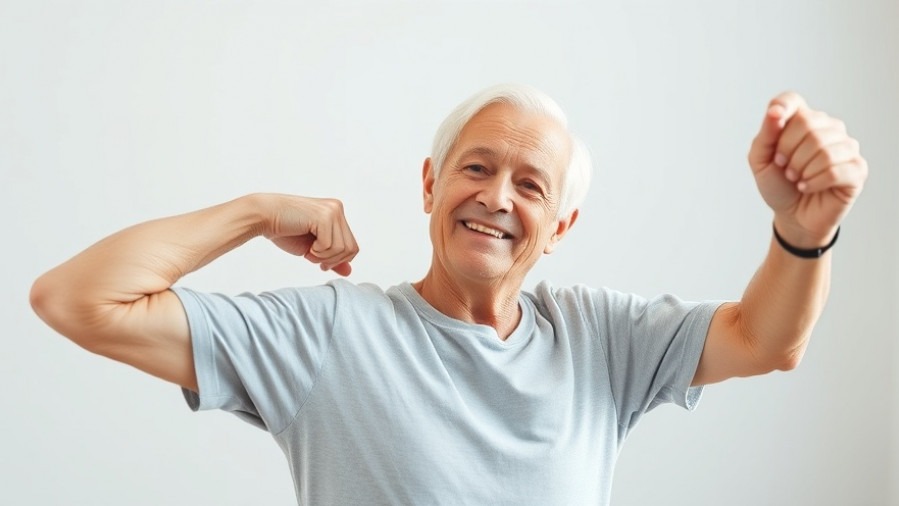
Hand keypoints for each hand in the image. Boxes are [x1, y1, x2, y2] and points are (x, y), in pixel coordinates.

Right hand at [261, 194, 358, 275]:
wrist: (263, 217)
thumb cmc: (285, 231)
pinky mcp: (324, 216)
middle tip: (313, 257)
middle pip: (351, 249)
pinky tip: (307, 247)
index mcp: (336, 213)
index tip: (320, 262)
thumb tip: (349, 272)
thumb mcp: (313, 248)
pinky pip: (330, 246)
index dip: (337, 260)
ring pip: (342, 249)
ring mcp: (332, 211)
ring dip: (323, 257)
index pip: (352, 246)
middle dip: (331, 260)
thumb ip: (331, 257)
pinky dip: (317, 253)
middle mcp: (337, 208)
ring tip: (309, 251)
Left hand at [748, 92, 867, 245]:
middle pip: (807, 123)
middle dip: (788, 152)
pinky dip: (814, 182)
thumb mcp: (760, 161)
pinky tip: (807, 187)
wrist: (792, 216)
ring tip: (797, 179)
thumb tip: (774, 112)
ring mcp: (846, 147)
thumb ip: (766, 134)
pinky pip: (835, 170)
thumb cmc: (778, 185)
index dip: (782, 107)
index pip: (792, 100)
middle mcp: (828, 128)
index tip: (774, 119)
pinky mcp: (856, 169)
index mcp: (802, 121)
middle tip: (785, 168)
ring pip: (823, 148)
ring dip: (801, 169)